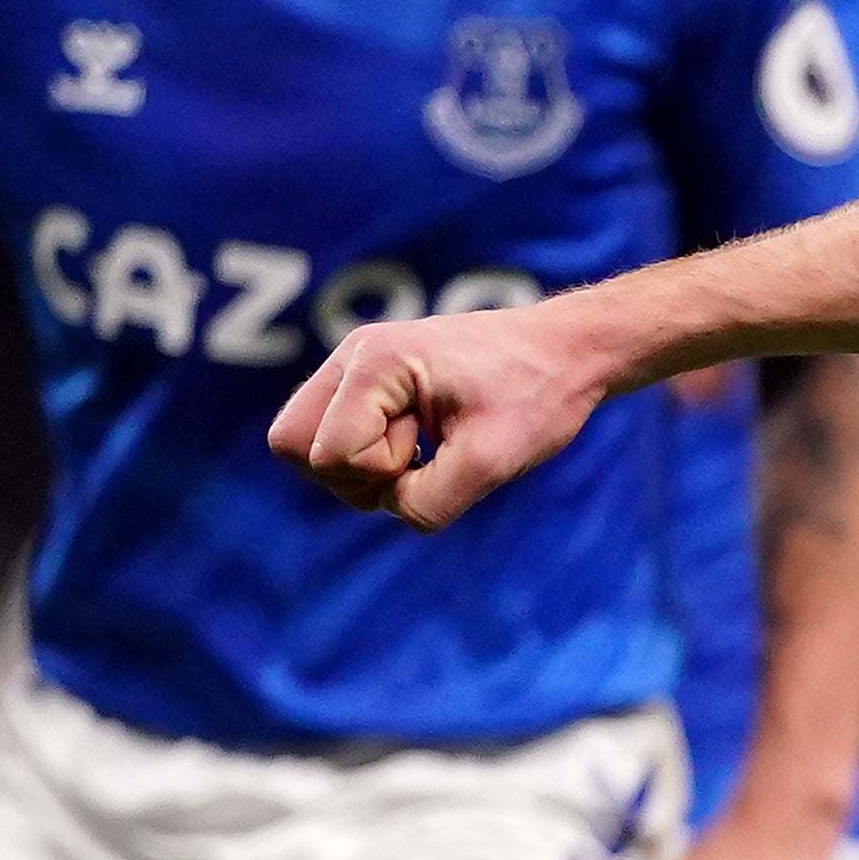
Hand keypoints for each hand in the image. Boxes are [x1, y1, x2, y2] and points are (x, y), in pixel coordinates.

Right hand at [272, 302, 614, 526]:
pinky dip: (373, 456)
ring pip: (306, 445)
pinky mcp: (366, 384)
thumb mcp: (494, 461)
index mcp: (378, 361)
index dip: (380, 475)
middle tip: (422, 457)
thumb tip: (389, 508)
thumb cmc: (538, 395)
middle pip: (292, 446)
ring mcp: (354, 367)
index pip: (328, 453)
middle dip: (354, 473)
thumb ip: (431, 501)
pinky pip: (334, 437)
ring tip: (428, 445)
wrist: (566, 351)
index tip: (433, 452)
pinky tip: (424, 443)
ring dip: (364, 466)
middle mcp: (353, 356)